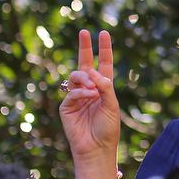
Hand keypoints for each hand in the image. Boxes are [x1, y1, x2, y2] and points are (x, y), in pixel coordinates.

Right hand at [59, 30, 119, 178]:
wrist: (97, 147)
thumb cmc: (108, 127)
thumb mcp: (112, 104)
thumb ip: (105, 86)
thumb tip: (92, 72)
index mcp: (104, 87)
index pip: (104, 63)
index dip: (103, 49)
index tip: (103, 33)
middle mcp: (90, 88)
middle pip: (85, 63)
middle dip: (85, 47)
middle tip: (84, 32)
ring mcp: (77, 96)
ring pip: (77, 76)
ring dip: (85, 78)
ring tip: (92, 89)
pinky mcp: (66, 106)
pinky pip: (72, 92)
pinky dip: (81, 93)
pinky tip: (87, 97)